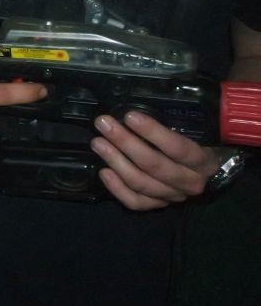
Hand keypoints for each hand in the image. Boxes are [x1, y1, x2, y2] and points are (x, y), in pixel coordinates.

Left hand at [91, 110, 222, 209]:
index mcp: (202, 161)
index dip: (153, 133)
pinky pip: (136, 202)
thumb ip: (175, 121)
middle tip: (104, 124)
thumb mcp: (195, 131)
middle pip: (155, 166)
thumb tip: (143, 99)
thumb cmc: (197, 143)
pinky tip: (103, 172)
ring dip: (116, 162)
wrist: (208, 172)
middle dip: (126, 143)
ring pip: (142, 183)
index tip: (130, 116)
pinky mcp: (159, 205)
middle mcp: (190, 182)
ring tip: (98, 143)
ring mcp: (173, 196)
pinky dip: (118, 189)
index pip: (178, 148)